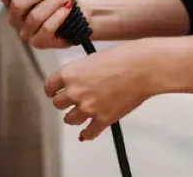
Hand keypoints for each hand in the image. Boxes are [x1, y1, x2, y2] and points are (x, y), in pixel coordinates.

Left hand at [45, 39, 166, 140]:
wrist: (142, 68)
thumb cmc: (122, 57)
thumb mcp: (93, 58)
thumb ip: (81, 71)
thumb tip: (79, 79)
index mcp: (69, 73)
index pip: (50, 86)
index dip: (52, 89)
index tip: (55, 91)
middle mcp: (74, 92)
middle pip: (58, 104)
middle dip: (64, 102)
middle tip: (70, 100)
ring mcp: (88, 108)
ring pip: (70, 119)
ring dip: (73, 117)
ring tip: (78, 114)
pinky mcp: (103, 119)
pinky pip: (89, 132)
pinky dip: (87, 134)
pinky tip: (85, 134)